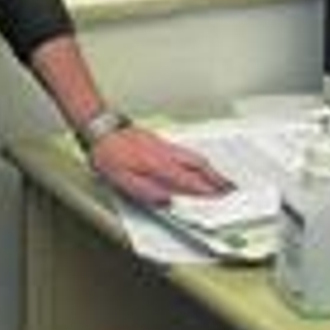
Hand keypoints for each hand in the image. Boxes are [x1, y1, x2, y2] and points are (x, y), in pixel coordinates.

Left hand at [89, 125, 232, 207]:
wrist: (99, 128)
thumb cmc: (107, 154)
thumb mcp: (121, 179)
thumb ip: (145, 191)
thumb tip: (167, 201)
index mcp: (158, 165)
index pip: (189, 181)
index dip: (206, 191)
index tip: (220, 199)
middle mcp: (165, 154)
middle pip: (199, 165)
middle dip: (216, 178)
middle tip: (230, 188)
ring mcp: (164, 145)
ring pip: (194, 156)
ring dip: (209, 168)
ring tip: (219, 178)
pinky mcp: (159, 141)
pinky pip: (185, 151)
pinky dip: (197, 160)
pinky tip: (196, 164)